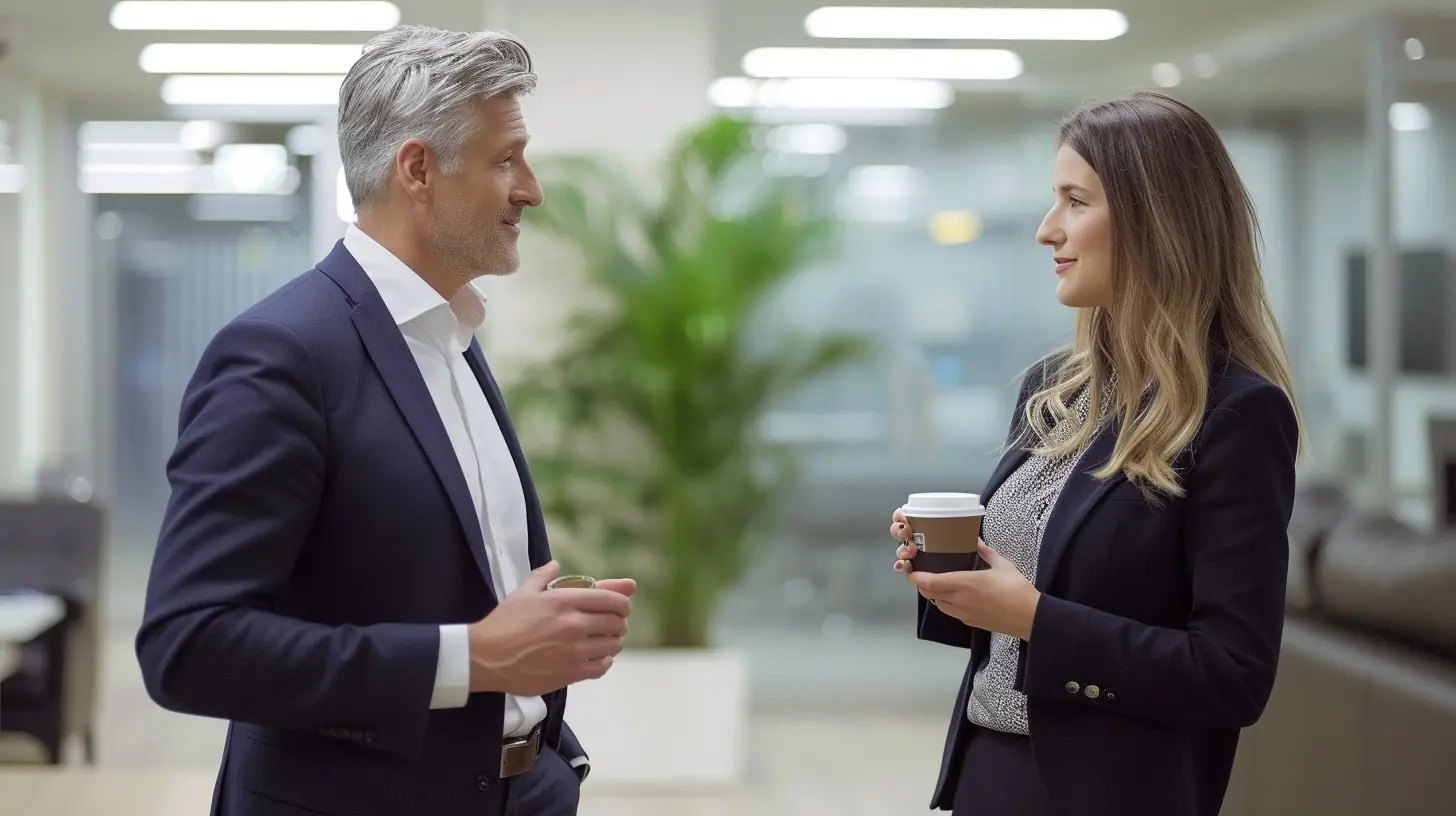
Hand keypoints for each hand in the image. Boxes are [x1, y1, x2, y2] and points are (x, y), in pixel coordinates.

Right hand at [467, 561, 632, 695]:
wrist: (485, 657)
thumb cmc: (503, 623)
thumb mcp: (523, 592)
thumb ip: (544, 576)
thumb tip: (556, 564)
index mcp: (564, 601)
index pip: (611, 599)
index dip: (622, 602)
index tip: (621, 606)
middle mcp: (573, 625)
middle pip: (616, 622)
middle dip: (619, 622)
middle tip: (614, 624)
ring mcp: (574, 651)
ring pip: (613, 645)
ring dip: (614, 641)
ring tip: (607, 640)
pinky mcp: (570, 673)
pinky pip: (602, 667)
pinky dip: (605, 661)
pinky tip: (599, 658)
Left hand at [889, 511, 1040, 640]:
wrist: (1030, 618)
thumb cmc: (1017, 589)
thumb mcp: (1002, 565)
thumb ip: (986, 552)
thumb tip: (975, 539)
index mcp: (964, 583)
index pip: (929, 582)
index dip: (915, 577)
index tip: (910, 568)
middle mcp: (959, 600)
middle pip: (929, 593)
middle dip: (920, 584)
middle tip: (919, 572)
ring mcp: (963, 613)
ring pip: (938, 604)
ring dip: (932, 594)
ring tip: (934, 582)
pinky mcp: (970, 622)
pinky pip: (949, 611)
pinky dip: (944, 602)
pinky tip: (951, 594)